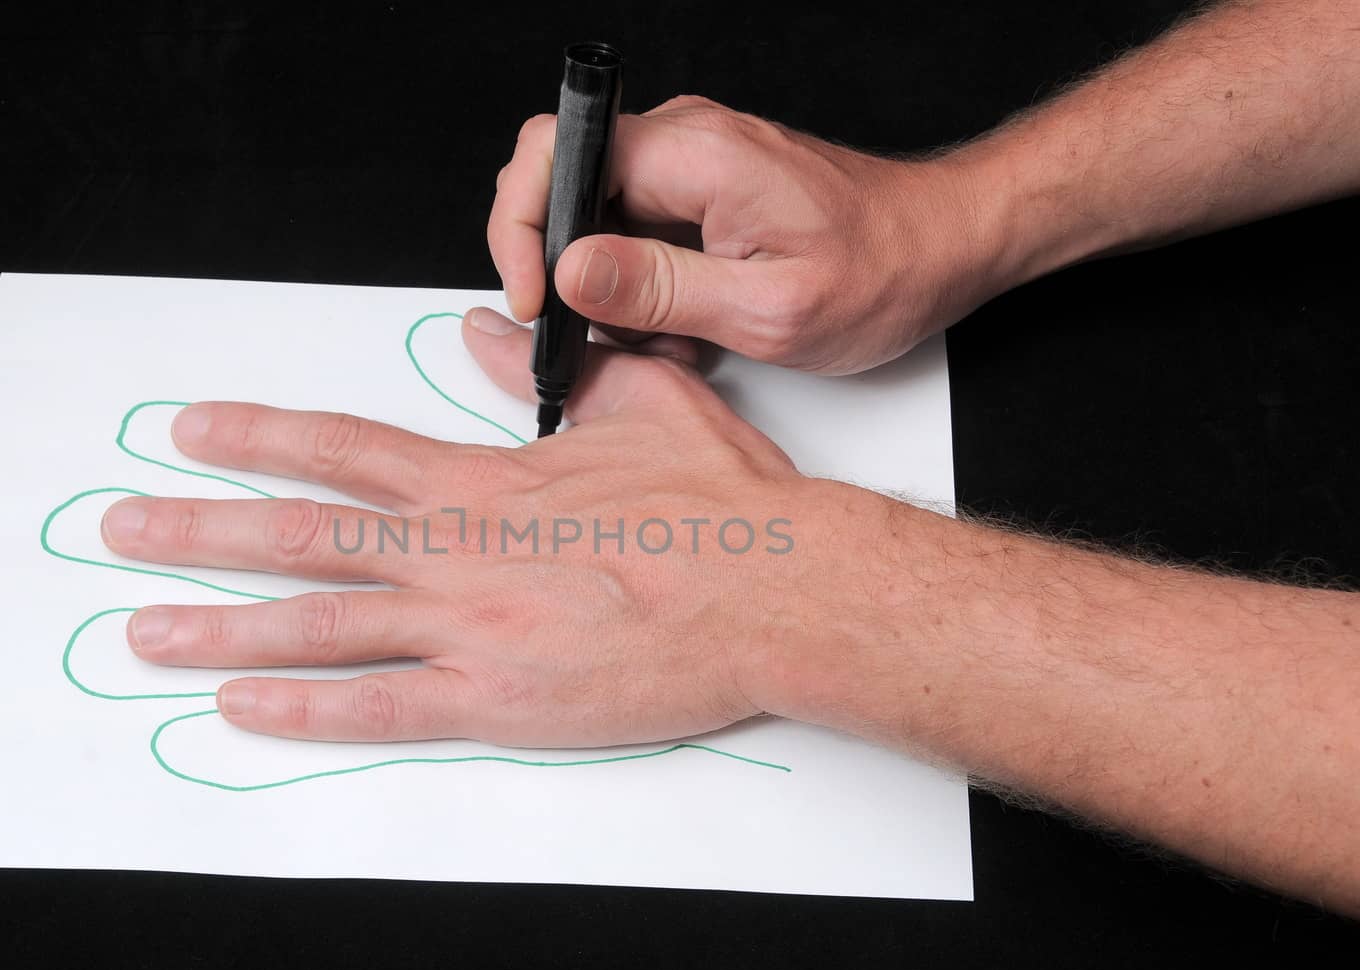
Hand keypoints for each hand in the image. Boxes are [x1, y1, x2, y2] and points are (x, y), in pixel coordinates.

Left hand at [98, 322, 827, 746]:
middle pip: (299, 535)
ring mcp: (468, 629)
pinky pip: (378, 710)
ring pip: (317, 625)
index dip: (254, 437)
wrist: (779, 588)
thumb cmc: (720, 504)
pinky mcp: (498, 701)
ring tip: (143, 628)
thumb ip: (545, 373)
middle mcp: (455, 550)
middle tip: (117, 531)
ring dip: (219, 624)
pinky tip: (241, 706)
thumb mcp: (635, 403)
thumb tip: (484, 331)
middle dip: (197, 530)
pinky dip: (302, 709)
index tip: (188, 432)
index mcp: (484, 481)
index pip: (342, 447)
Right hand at [489, 95, 990, 374]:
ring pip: (596, 220)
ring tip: (669, 338)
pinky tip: (686, 324)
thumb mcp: (767, 309)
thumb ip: (658, 290)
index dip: (519, 227)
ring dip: (611, 291)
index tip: (533, 296)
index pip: (552, 154)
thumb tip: (568, 272)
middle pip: (562, 185)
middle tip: (603, 332)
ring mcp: (692, 162)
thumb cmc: (882, 273)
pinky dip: (643, 287)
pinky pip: (636, 232)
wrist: (943, 248)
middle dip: (564, 271)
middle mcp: (685, 140)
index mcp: (694, 153)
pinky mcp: (701, 189)